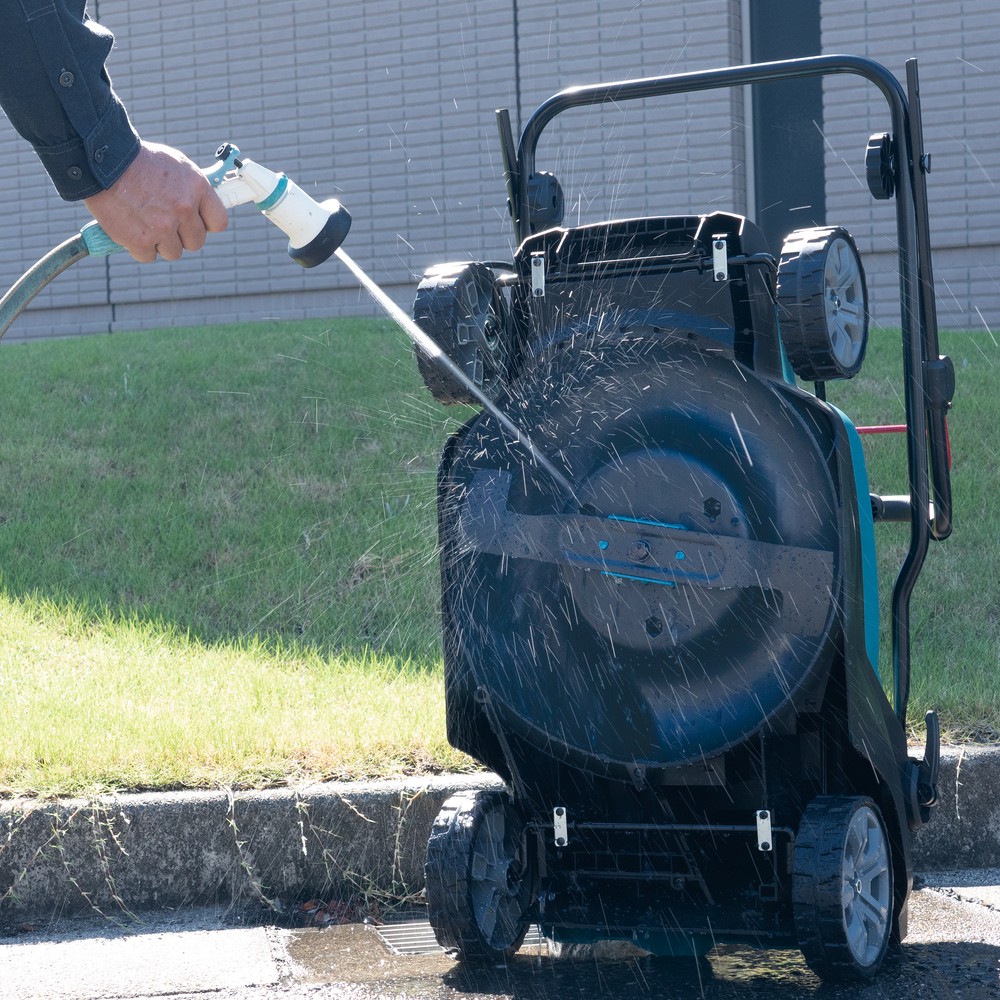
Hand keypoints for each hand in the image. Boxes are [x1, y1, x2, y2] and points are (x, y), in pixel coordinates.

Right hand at [83, 141, 228, 262]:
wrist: (102, 161)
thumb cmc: (140, 161)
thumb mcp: (177, 165)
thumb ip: (194, 190)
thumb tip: (205, 209)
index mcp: (197, 188)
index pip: (218, 223)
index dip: (206, 224)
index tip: (196, 222)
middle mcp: (184, 209)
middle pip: (195, 242)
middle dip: (181, 235)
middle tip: (165, 222)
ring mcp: (163, 227)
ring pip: (173, 252)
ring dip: (160, 243)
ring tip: (146, 222)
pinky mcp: (141, 241)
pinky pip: (148, 256)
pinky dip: (139, 247)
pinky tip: (131, 228)